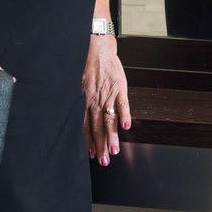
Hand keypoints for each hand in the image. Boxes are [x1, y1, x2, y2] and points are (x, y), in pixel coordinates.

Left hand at [82, 32, 129, 165]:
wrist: (99, 50)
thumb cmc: (92, 68)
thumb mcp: (84, 87)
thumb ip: (87, 102)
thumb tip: (86, 115)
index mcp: (88, 102)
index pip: (88, 126)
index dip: (90, 142)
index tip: (92, 155)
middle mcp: (96, 101)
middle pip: (98, 127)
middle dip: (101, 145)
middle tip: (104, 161)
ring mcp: (108, 94)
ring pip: (109, 119)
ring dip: (112, 136)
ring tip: (115, 150)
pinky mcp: (120, 87)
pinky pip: (123, 103)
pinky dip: (124, 115)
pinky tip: (126, 126)